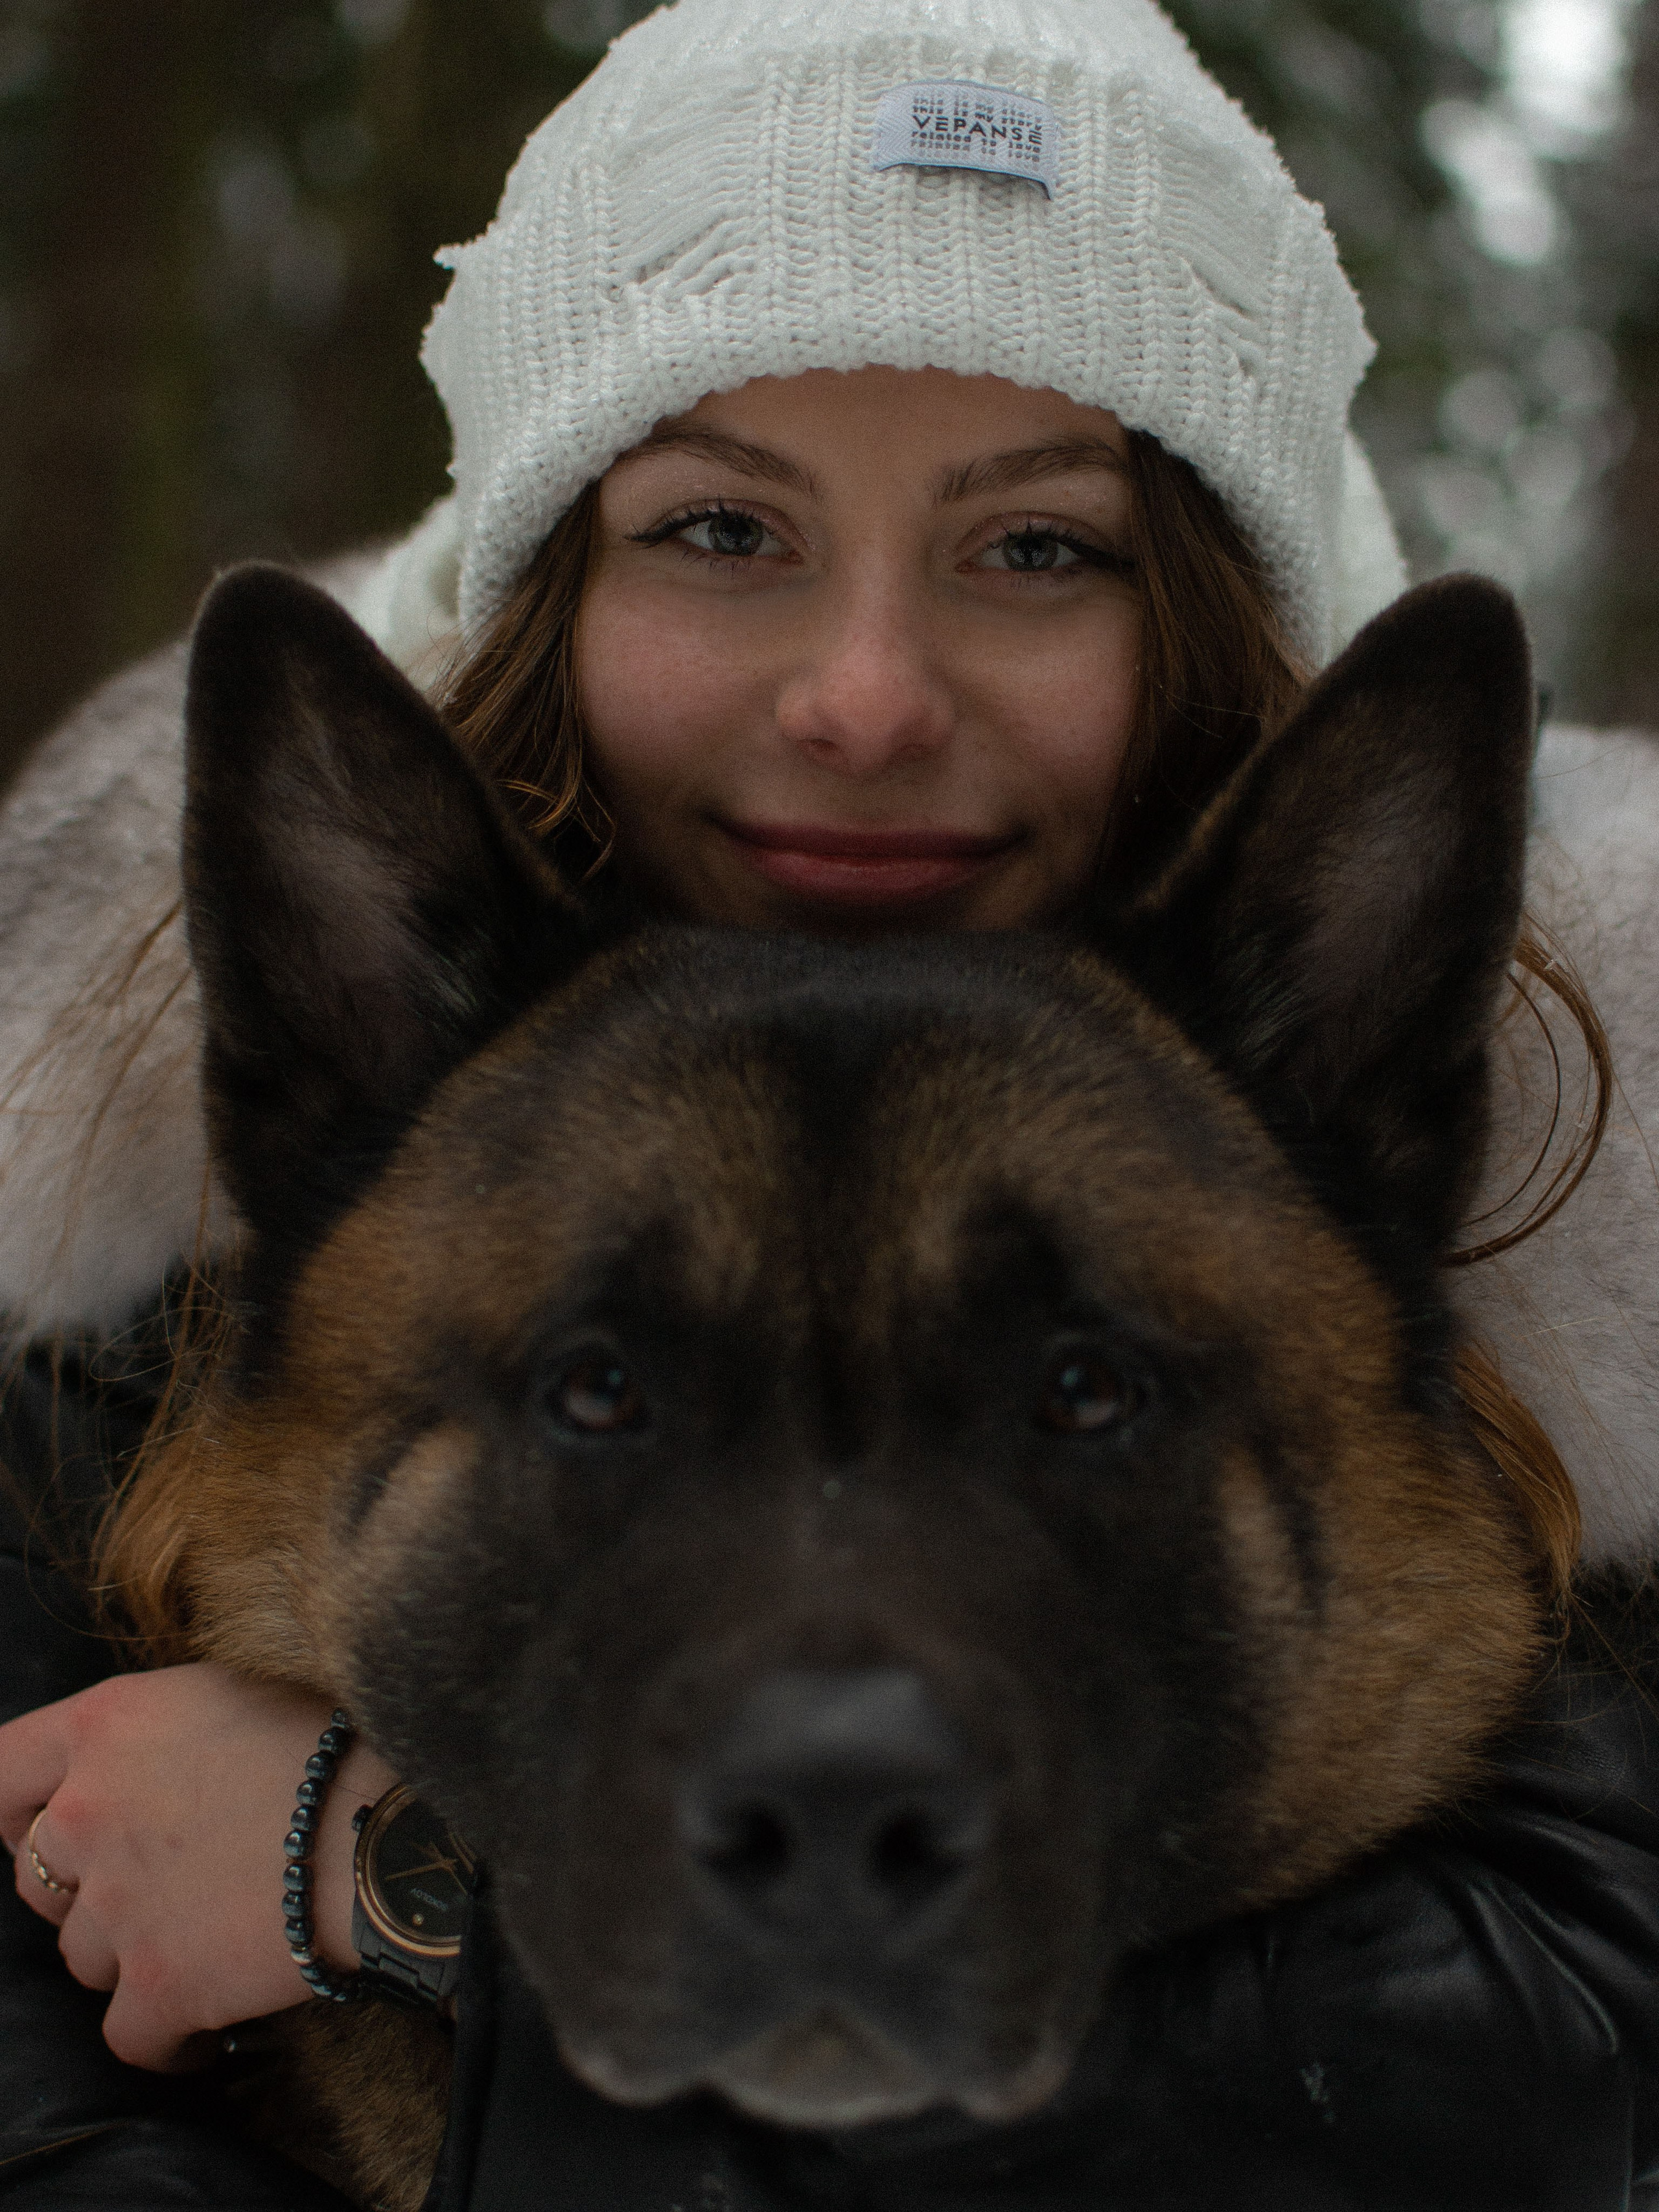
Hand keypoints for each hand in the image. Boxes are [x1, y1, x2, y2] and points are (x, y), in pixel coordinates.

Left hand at [0, 1664, 396, 2069]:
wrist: (390, 1829)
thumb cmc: (331, 1748)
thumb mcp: (226, 1696)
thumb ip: (150, 1736)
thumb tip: (136, 1773)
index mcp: (108, 1727)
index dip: (20, 1807)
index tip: (47, 1822)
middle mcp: (90, 1813)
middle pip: (39, 1878)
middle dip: (88, 1887)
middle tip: (161, 1883)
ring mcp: (117, 1907)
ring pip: (83, 1957)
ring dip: (131, 1953)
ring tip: (204, 1938)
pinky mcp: (160, 1986)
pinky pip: (127, 2036)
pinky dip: (165, 2034)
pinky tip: (206, 2022)